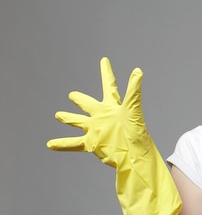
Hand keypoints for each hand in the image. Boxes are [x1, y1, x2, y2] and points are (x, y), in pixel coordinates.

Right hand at [48, 57, 181, 214]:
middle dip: (81, 100)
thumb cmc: (137, 131)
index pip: (109, 85)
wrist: (134, 155)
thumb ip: (134, 90)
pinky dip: (62, 144)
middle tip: (72, 95)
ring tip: (58, 114)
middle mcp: (103, 116)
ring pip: (78, 122)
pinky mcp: (93, 143)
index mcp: (113, 106)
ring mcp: (97, 130)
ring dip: (69, 118)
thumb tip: (138, 71)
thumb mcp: (133, 108)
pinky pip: (74, 144)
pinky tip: (50, 144)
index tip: (104, 60)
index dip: (106, 72)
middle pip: (89, 104)